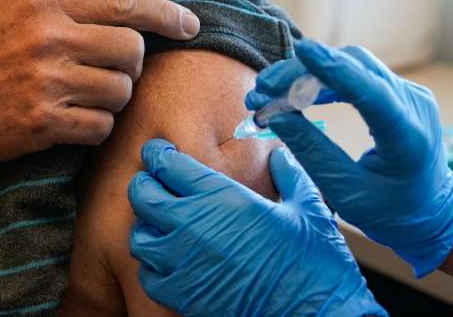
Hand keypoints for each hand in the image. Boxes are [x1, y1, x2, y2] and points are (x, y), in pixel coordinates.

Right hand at [0, 0, 200, 180]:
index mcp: (44, 3)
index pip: (123, 2)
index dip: (165, 14)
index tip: (190, 23)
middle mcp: (48, 39)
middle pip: (131, 50)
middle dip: (130, 63)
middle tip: (108, 67)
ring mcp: (45, 83)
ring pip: (120, 91)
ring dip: (111, 97)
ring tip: (83, 93)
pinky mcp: (41, 124)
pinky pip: (100, 128)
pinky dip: (95, 127)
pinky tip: (72, 119)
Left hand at [128, 140, 386, 316]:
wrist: (312, 314)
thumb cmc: (313, 261)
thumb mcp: (308, 206)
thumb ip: (289, 174)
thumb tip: (280, 155)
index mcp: (221, 197)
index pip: (167, 164)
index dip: (159, 153)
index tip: (160, 152)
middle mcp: (193, 225)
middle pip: (142, 194)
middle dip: (145, 184)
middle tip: (155, 183)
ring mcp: (184, 263)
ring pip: (139, 235)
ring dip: (146, 226)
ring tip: (162, 224)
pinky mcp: (183, 295)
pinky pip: (148, 275)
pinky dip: (153, 265)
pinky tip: (171, 261)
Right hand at [248, 40, 452, 277]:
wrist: (433, 213)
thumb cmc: (394, 213)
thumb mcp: (348, 193)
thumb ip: (312, 152)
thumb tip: (275, 116)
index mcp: (407, 137)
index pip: (369, 91)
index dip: (334, 68)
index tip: (302, 50)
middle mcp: (414, 105)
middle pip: (354, 67)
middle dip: (303, 72)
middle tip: (262, 90)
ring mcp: (409, 95)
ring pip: (353, 65)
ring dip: (309, 73)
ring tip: (270, 91)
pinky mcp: (399, 94)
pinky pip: (357, 75)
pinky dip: (324, 80)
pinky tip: (296, 93)